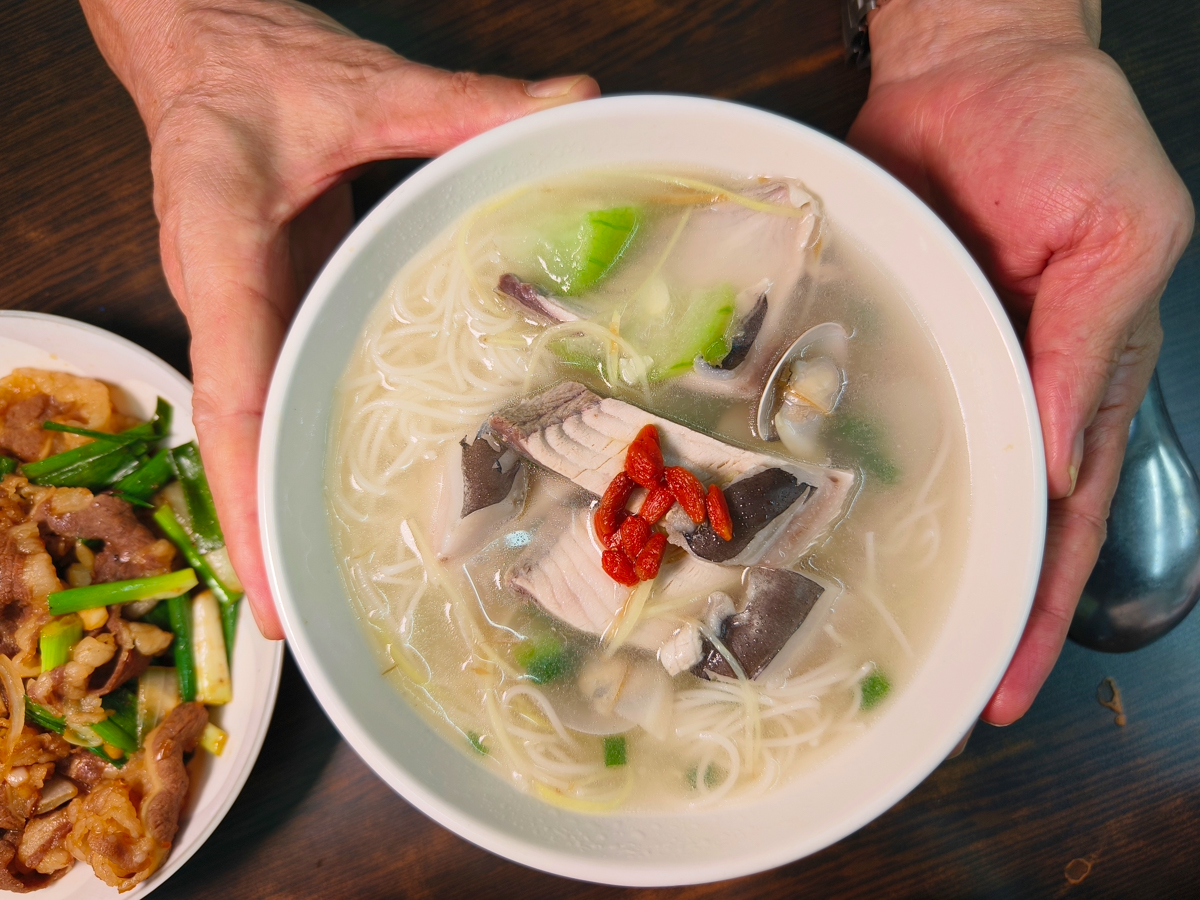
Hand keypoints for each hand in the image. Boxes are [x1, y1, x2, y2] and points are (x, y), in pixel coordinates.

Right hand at [81, 0, 598, 637]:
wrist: (194, 45)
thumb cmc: (252, 65)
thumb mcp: (361, 84)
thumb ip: (461, 102)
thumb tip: (570, 104)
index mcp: (221, 246)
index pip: (230, 379)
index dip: (244, 480)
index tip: (263, 566)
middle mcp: (220, 293)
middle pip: (230, 431)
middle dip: (252, 526)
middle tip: (286, 620)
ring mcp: (239, 307)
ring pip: (245, 423)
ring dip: (266, 505)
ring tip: (303, 593)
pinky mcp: (263, 304)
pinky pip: (271, 390)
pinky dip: (287, 453)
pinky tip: (324, 498)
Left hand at [849, 0, 1193, 721]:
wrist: (975, 67)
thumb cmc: (1066, 135)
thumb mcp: (1118, 237)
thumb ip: (1088, 350)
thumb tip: (1059, 464)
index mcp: (1086, 380)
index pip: (1066, 520)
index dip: (1043, 608)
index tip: (1005, 684)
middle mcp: (1016, 388)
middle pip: (995, 521)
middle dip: (974, 605)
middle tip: (930, 684)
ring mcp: (951, 364)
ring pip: (933, 478)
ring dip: (913, 546)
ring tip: (865, 620)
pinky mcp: (890, 330)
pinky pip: (869, 408)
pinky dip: (852, 460)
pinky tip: (813, 507)